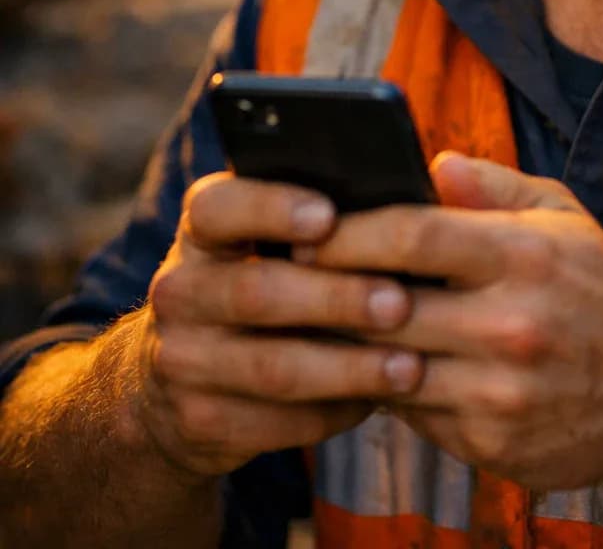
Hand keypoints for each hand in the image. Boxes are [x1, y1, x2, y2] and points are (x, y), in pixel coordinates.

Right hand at [136, 173, 424, 476]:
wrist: (177, 382)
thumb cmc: (261, 283)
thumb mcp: (266, 243)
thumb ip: (320, 219)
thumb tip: (409, 197)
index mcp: (201, 231)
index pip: (218, 208)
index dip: (271, 209)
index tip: (329, 216)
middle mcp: (180, 290)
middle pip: (256, 292)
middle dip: (335, 299)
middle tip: (400, 303)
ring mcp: (182, 360)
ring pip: (272, 367)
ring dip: (347, 368)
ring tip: (410, 366)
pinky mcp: (197, 421)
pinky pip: (274, 422)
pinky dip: (332, 413)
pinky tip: (376, 401)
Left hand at [300, 153, 602, 491]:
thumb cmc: (601, 291)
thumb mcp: (562, 217)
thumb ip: (492, 187)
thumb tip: (431, 162)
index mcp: (524, 255)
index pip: (413, 234)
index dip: (348, 231)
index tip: (305, 225)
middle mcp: (512, 324)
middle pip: (387, 305)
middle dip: (327, 291)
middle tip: (285, 275)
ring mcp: (500, 391)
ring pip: (389, 366)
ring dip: (345, 346)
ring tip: (309, 321)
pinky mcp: (492, 443)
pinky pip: (414, 411)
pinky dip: (386, 387)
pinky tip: (366, 365)